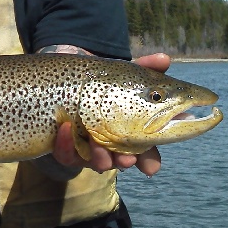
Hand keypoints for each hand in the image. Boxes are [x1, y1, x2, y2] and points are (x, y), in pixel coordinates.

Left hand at [51, 52, 170, 174]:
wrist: (66, 75)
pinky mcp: (63, 145)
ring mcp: (86, 147)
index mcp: (129, 133)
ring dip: (99, 157)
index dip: (149, 162)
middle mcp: (110, 145)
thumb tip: (165, 59)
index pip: (144, 153)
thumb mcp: (124, 72)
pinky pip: (64, 153)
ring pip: (93, 161)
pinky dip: (65, 144)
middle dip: (124, 162)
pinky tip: (66, 127)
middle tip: (127, 158)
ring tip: (98, 145)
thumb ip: (144, 66)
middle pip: (119, 161)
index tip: (151, 168)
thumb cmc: (102, 80)